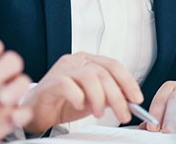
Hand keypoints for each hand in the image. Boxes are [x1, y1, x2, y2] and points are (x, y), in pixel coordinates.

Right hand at [20, 52, 142, 134]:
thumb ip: (109, 95)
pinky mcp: (51, 81)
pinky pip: (69, 86)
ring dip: (99, 99)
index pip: (113, 65)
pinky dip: (79, 98)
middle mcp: (75, 60)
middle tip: (123, 114)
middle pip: (103, 73)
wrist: (38, 111)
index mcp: (87, 60)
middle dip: (117, 97)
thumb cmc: (64, 103)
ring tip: (99, 113)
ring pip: (90, 77)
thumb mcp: (94, 99)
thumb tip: (130, 100)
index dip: (128, 82)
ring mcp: (62, 69)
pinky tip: (79, 106)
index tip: (136, 99)